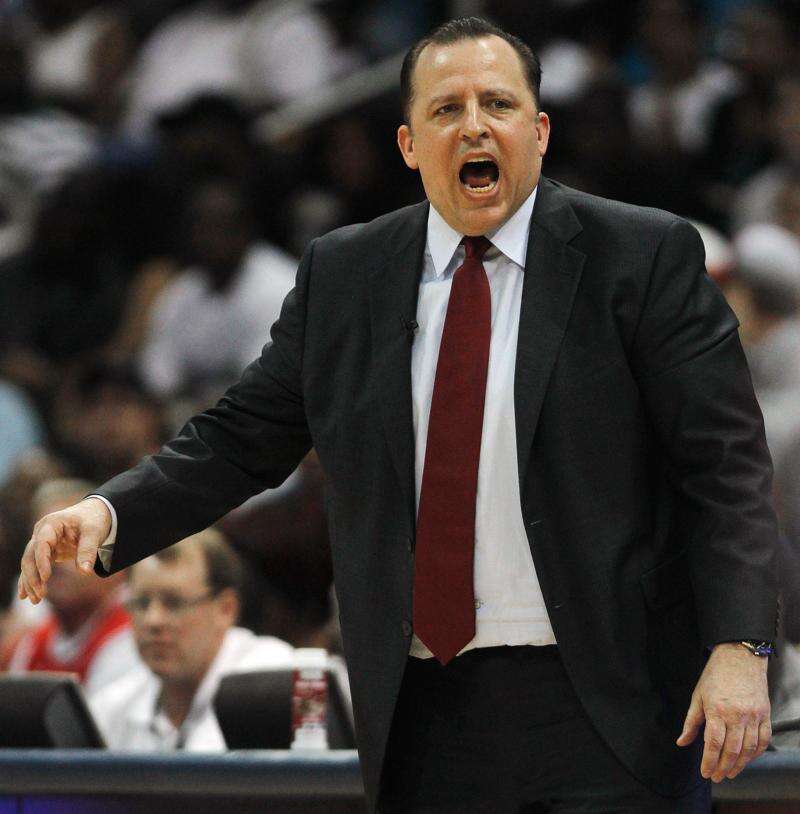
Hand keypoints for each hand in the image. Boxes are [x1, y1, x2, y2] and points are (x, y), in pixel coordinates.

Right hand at [18, 498, 111, 603]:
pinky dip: (31, 579)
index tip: (46, 578)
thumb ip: (88, 550)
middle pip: (30, 556)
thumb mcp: (94, 532)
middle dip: (33, 576)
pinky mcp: (47, 551)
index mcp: (51, 524)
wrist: (95, 512)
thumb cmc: (94, 519)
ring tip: (35, 600)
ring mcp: (41, 542)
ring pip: (30, 563)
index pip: (41, 544)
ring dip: (30, 582)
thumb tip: (85, 572)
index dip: (42, 561)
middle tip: (40, 595)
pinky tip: (26, 595)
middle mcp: (41, 532)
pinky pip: (35, 566)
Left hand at [676, 642, 770, 781]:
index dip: (709, 761)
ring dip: (739, 764)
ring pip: (749, 749)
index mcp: (717, 710)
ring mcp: (753, 715)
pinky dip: (756, 753)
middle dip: (723, 767)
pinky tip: (747, 758)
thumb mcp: (697, 696)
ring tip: (730, 772)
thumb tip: (681, 742)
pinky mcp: (765, 714)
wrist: (739, 657)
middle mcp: (737, 715)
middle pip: (731, 750)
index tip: (705, 773)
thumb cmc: (715, 675)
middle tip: (717, 777)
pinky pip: (763, 740)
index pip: (713, 743)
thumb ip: (691, 722)